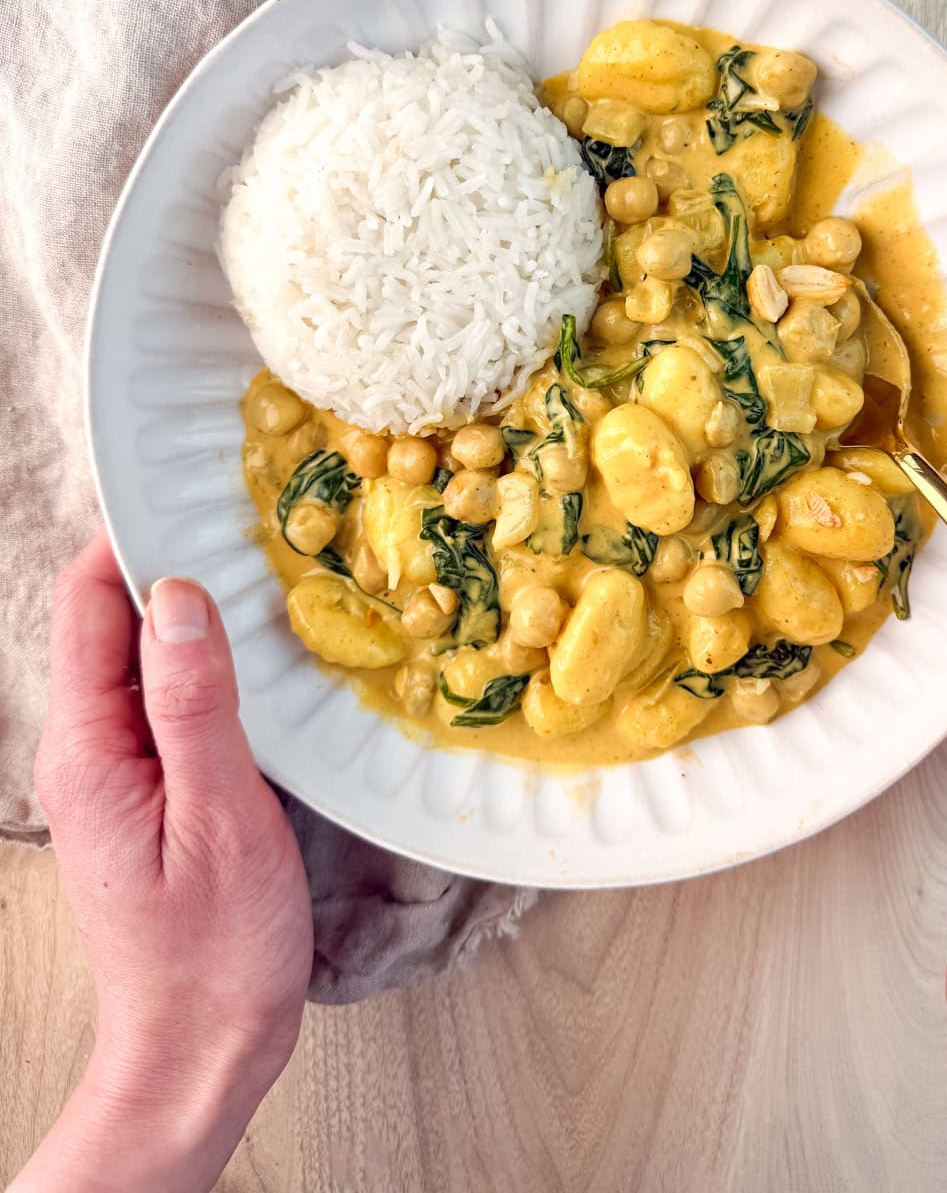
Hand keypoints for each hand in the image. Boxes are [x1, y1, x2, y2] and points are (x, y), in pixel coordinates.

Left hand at [12, 534, 312, 1192]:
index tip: (194, 495)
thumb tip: (180, 598)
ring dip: (196, 615)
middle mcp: (89, 747)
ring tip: (264, 577)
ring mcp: (118, 768)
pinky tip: (260, 659)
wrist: (201, 1046)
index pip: (89, 604)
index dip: (133, 539)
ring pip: (146, 657)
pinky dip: (210, 665)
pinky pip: (169, 699)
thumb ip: (195, 703)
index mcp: (88, 746)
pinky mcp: (153, 787)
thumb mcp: (217, 816)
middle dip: (172, 565)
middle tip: (248, 527)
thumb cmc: (212, 949)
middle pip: (113, 620)